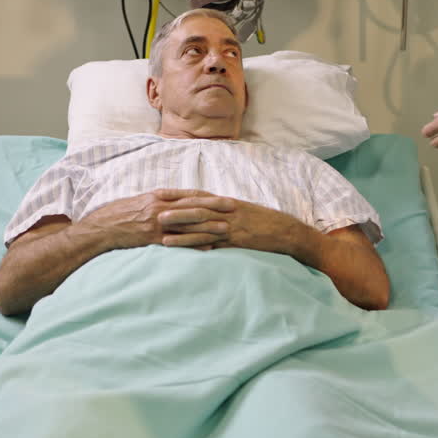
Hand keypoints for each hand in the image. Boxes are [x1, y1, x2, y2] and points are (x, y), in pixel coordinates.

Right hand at [81, 189, 236, 249]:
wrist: (101, 228)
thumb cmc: (119, 214)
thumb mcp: (139, 201)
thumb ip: (158, 201)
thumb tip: (174, 201)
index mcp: (158, 197)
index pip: (189, 195)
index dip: (208, 196)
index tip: (225, 197)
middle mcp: (160, 208)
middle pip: (193, 206)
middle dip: (215, 207)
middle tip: (234, 207)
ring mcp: (157, 224)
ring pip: (188, 224)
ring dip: (209, 226)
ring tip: (227, 228)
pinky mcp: (153, 239)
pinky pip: (178, 242)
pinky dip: (194, 245)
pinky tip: (208, 248)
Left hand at [160, 196, 309, 255]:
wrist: (285, 231)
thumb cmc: (264, 223)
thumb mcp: (243, 212)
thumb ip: (224, 212)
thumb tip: (207, 214)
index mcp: (226, 202)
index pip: (198, 195)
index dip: (178, 194)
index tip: (160, 192)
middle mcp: (225, 211)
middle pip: (195, 206)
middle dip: (173, 206)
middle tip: (152, 207)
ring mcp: (229, 225)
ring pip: (199, 223)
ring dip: (178, 223)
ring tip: (158, 224)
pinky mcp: (233, 240)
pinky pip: (208, 241)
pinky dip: (190, 242)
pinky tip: (176, 244)